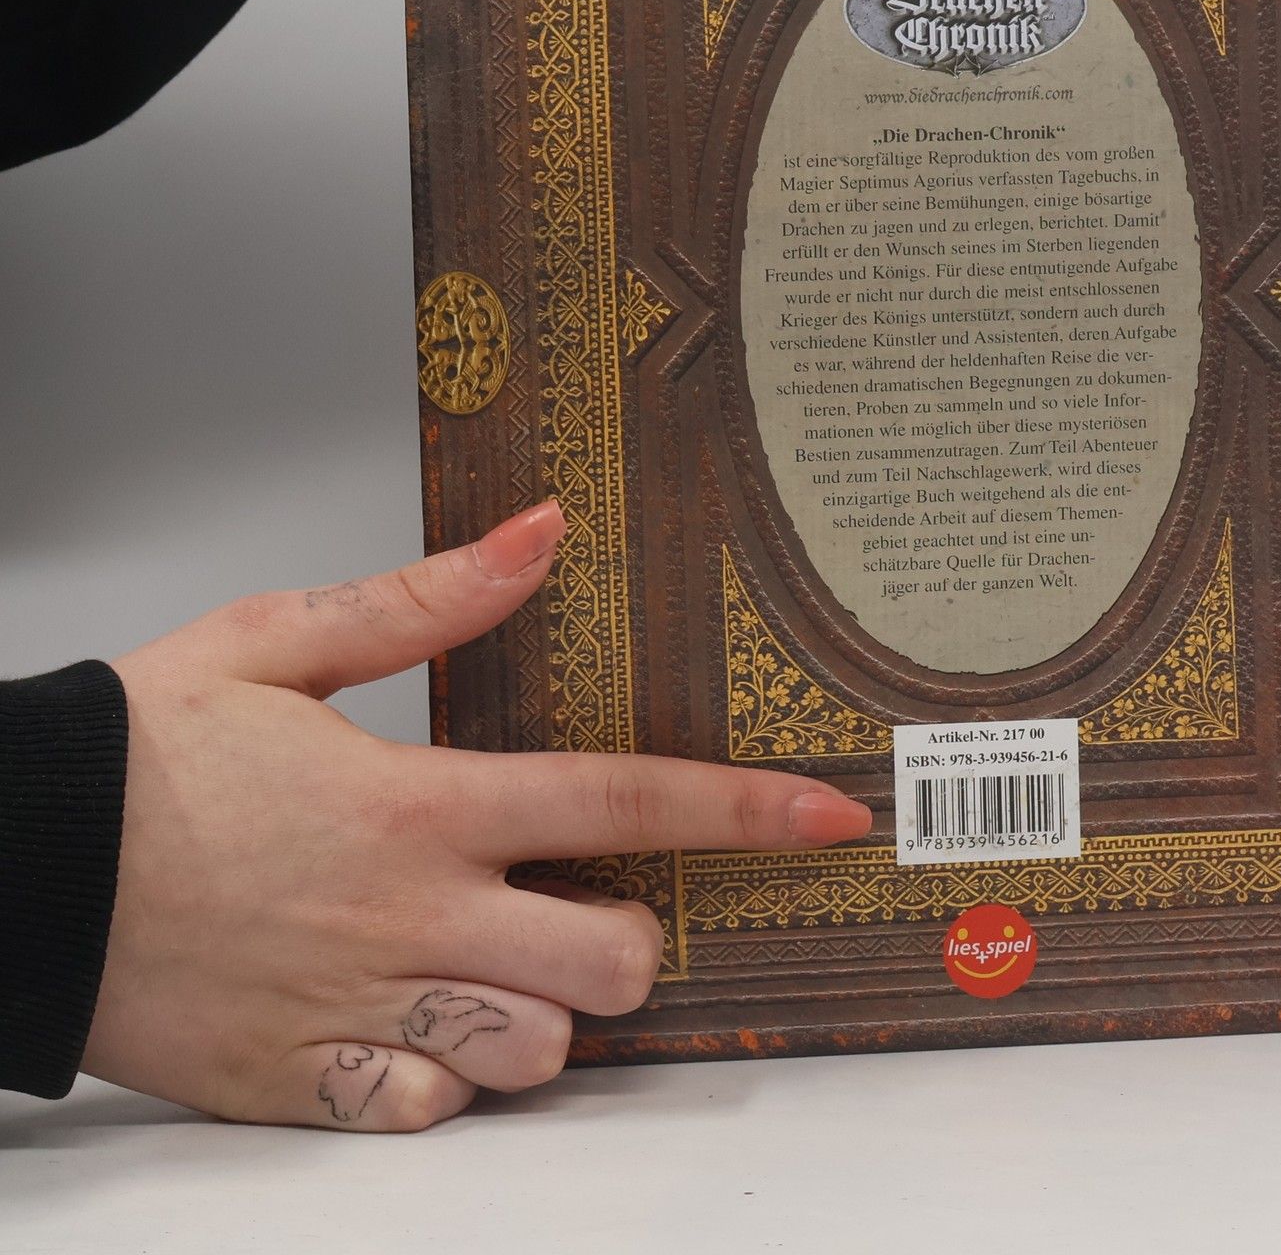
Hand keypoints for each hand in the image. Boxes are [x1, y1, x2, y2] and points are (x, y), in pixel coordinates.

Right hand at [83, 502, 871, 1129]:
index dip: (741, 807)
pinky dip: (450, 1082)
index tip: (826, 816)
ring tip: (495, 957)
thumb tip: (539, 536)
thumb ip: (428, 598)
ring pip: (538, 1049)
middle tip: (592, 901)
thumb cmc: (140, 751)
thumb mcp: (281, 640)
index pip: (620, 796)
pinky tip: (414, 1025)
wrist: (13, 866)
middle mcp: (411, 916)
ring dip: (547, 1010)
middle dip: (635, 938)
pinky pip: (432, 1116)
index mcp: (419, 802)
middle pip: (612, 958)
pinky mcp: (304, 1083)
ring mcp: (362, 1010)